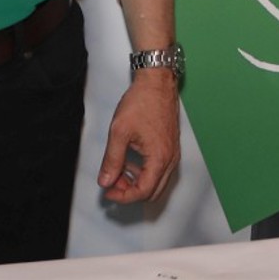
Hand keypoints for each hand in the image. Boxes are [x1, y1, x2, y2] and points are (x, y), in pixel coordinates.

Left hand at [97, 69, 180, 203]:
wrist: (157, 82)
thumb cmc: (142, 102)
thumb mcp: (119, 132)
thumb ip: (112, 160)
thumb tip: (106, 181)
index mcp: (159, 158)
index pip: (143, 192)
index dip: (123, 197)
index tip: (108, 192)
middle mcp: (170, 159)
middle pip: (152, 191)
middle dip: (130, 191)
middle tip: (112, 182)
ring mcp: (172, 153)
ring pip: (156, 182)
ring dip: (136, 182)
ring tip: (118, 169)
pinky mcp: (170, 147)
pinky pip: (159, 170)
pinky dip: (143, 172)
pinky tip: (129, 160)